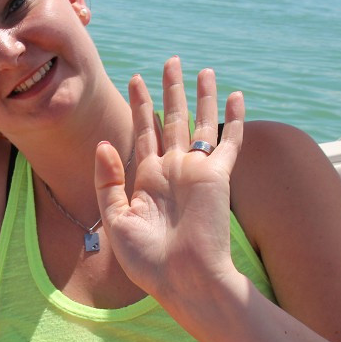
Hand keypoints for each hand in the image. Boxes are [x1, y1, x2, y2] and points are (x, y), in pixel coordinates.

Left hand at [94, 56, 244, 313]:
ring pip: (200, 123)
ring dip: (200, 96)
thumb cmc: (148, 260)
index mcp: (148, 181)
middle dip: (170, 91)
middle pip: (172, 120)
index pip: (144, 133)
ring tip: (200, 68)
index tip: (135, 79)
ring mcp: (197, 171)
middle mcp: (173, 171)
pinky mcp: (218, 176)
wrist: (183, 280)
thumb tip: (104, 143)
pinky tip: (236, 95)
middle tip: (170, 61)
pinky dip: (234, 119)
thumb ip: (109, 181)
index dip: (141, 106)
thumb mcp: (116, 219)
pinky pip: (228, 141)